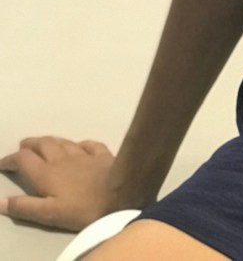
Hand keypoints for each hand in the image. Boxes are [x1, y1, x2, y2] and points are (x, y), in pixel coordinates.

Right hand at [0, 137, 118, 230]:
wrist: (119, 193)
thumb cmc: (82, 208)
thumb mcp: (48, 214)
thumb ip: (24, 206)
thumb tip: (0, 201)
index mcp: (47, 173)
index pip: (24, 160)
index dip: (11, 159)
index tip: (3, 163)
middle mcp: (62, 159)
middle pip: (43, 145)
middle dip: (30, 144)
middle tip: (22, 145)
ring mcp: (84, 154)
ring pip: (63, 142)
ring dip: (50, 141)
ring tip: (43, 142)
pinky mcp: (102, 154)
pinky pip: (88, 145)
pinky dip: (79, 144)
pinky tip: (79, 146)